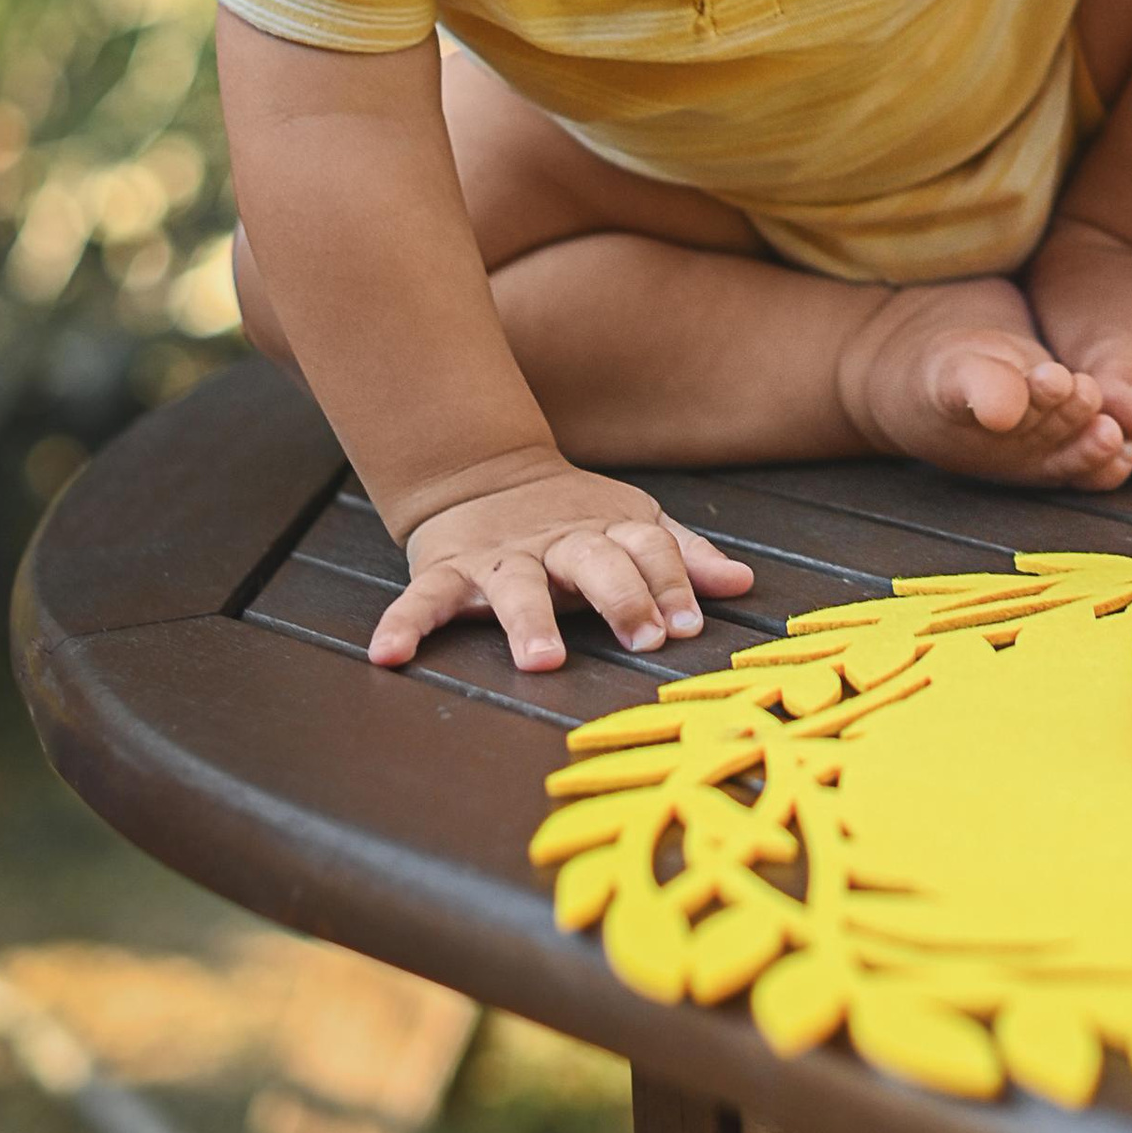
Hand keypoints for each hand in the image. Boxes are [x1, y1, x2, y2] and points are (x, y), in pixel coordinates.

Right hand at [371, 457, 755, 672]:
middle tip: (643, 638)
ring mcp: (501, 557)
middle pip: (594, 562)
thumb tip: (742, 583)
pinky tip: (389, 654)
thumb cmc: (574, 518)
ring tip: (543, 659)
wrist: (483, 473)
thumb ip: (682, 556)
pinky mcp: (447, 570)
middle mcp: (557, 543)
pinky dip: (404, 623)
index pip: (647, 550)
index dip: (670, 584)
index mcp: (606, 531)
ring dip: (529, 620)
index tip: (686, 626)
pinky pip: (424, 598)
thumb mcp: (632, 526)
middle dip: (621, 597)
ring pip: (517, 586)